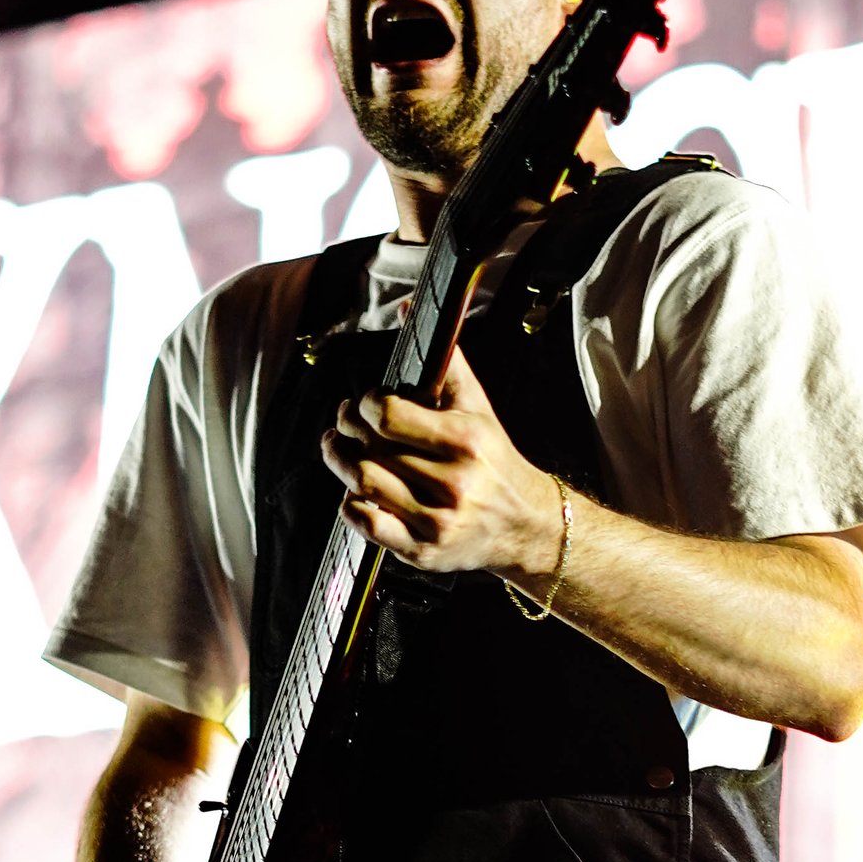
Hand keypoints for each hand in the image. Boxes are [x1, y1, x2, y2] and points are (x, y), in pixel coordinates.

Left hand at [321, 345, 565, 584]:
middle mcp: (453, 483)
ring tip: (337, 448)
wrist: (524, 524)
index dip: (364, 405)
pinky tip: (353, 490)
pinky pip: (367, 525)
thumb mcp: (478, 407)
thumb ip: (446, 360)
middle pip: (371, 450)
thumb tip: (409, 309)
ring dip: (340, 463)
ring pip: (363, 485)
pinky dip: (350, 504)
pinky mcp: (424, 552)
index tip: (364, 403)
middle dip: (345, 431)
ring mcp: (438, 521)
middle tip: (342, 422)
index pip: (387, 415)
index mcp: (465, 441)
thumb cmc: (493, 459)